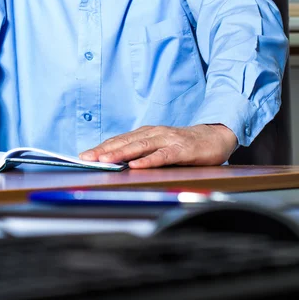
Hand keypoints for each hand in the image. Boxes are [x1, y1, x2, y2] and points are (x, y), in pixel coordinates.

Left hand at [80, 124, 237, 167]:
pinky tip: (137, 166)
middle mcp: (154, 133)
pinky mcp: (181, 150)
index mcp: (147, 133)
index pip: (120, 140)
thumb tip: (118, 164)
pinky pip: (162, 156)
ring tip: (105, 160)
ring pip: (140, 146)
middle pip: (125, 142)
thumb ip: (142, 153)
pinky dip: (148, 160)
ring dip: (121, 153)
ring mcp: (168, 140)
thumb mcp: (160, 147)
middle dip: (104, 150)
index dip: (101, 147)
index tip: (84, 156)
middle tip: (86, 158)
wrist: (215, 137)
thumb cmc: (184, 145)